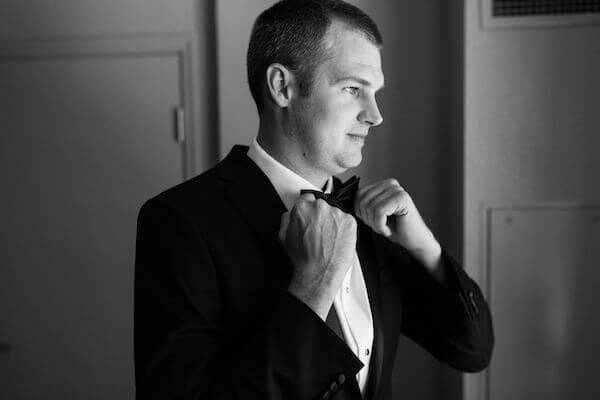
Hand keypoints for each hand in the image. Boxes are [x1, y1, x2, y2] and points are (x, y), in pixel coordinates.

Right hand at [279, 193, 356, 319]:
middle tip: (319, 233)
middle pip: (322, 205)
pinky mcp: (350, 222)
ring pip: (335, 213)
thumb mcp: (284, 236)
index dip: (309, 210)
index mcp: (302, 208)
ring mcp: (337, 214)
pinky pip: (346, 220)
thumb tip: (292, 212)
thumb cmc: (303, 259)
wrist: (319, 273)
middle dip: (320, 217)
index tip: (311, 218)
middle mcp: (320, 207)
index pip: (307, 198)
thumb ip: (288, 218)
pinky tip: (337, 240)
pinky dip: (343, 228)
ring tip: (328, 240)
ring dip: (333, 222)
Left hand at [354, 179, 438, 255]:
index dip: (360, 213)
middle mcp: (390, 184)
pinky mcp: (402, 198)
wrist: (414, 242)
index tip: (373, 222)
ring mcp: (397, 190)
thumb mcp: (372, 214)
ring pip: (370, 207)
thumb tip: (343, 201)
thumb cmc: (394, 229)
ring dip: (375, 224)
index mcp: (382, 185)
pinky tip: (389, 230)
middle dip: (368, 219)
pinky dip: (380, 226)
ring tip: (385, 228)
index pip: (358, 195)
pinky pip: (379, 211)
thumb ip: (363, 204)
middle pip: (363, 200)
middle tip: (380, 227)